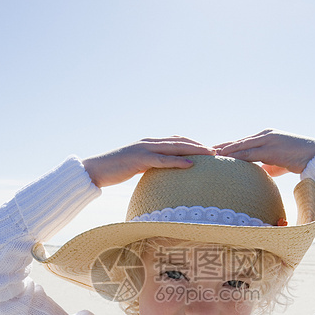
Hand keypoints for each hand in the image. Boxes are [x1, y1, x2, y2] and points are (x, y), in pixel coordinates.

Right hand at [82, 136, 215, 187]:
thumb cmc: (115, 171)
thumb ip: (149, 166)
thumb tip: (161, 174)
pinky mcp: (139, 159)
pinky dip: (178, 161)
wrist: (96, 170)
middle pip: (180, 141)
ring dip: (195, 150)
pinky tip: (191, 165)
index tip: (209, 149)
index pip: (176, 140)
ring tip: (211, 154)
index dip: (193, 143)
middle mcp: (149, 142)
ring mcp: (144, 149)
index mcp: (149, 144)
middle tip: (218, 150)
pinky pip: (162, 160)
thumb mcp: (136, 167)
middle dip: (200, 145)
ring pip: (175, 147)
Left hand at [214, 129, 314, 175]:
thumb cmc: (299, 161)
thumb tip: (260, 174)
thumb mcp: (279, 164)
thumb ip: (267, 166)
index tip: (212, 152)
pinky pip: (249, 152)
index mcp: (265, 138)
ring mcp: (267, 140)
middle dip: (220, 147)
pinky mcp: (271, 148)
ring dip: (224, 150)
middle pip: (237, 142)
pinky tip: (224, 158)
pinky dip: (235, 155)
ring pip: (240, 146)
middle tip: (203, 151)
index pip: (242, 143)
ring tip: (209, 155)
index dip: (227, 148)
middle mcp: (264, 136)